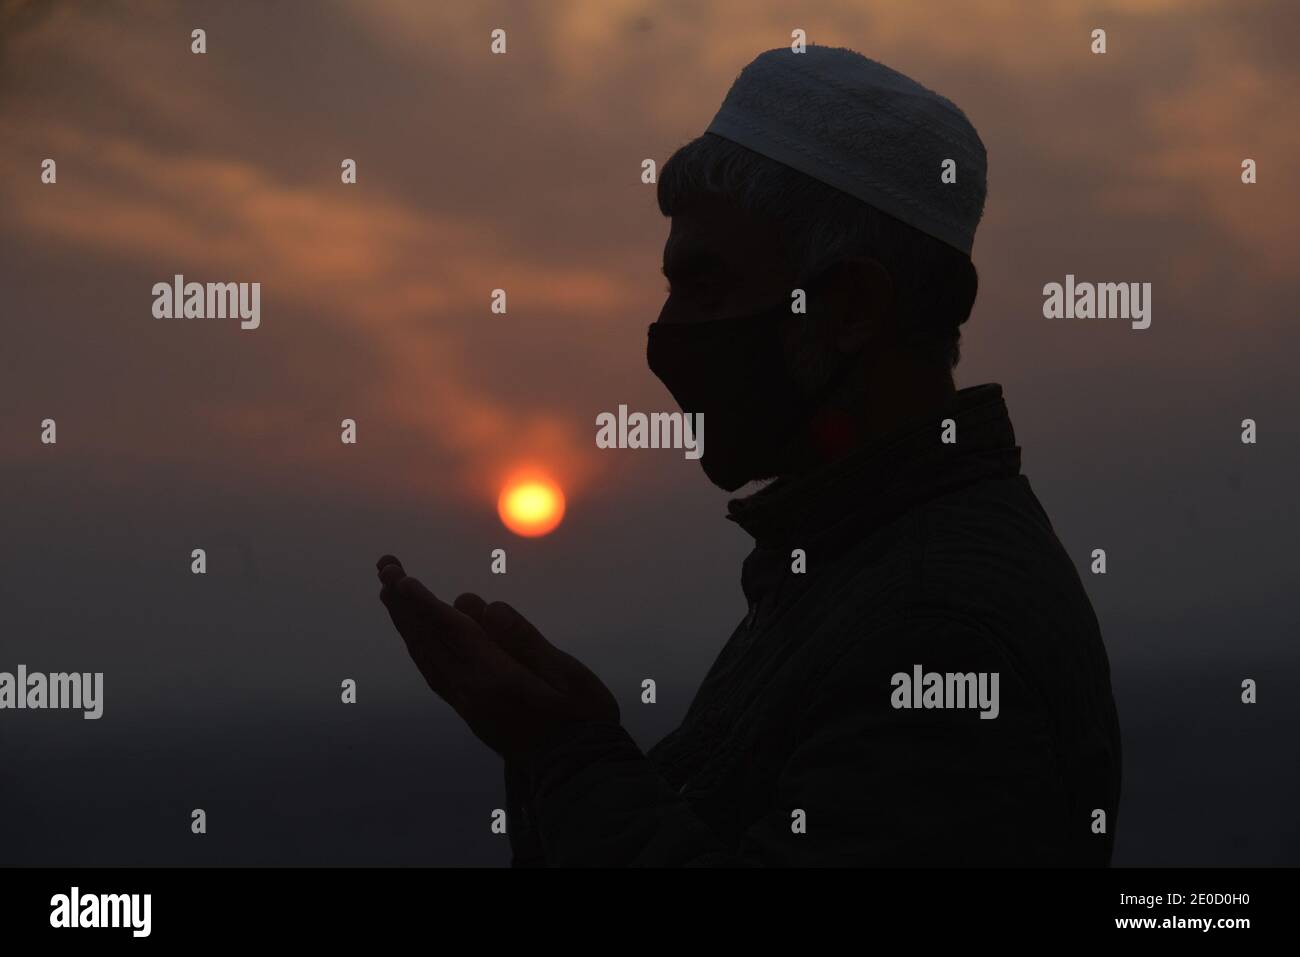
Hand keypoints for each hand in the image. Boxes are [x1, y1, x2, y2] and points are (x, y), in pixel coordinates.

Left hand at [375, 554, 619, 758]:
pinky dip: (420, 648)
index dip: (425, 604)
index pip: (452, 633)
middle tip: (384, 567)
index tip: (400, 579)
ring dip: (406, 624)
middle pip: (428, 642)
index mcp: (495, 680)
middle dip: (404, 604)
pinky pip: (435, 674)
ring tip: (389, 594)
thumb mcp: (566, 673)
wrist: (576, 774)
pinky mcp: (470, 713)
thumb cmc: (581, 719)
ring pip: (426, 658)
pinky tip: (417, 637)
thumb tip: (488, 606)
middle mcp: (471, 693)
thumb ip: (525, 638)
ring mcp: (467, 706)